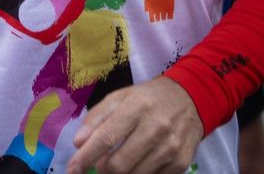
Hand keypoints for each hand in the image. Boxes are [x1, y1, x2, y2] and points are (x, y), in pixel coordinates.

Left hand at [68, 76, 200, 173]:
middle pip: (118, 165)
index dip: (86, 157)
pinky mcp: (181, 163)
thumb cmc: (148, 98)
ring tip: (120, 161)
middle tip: (101, 163)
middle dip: (102, 169)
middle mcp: (155, 128)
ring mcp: (171, 148)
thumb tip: (79, 143)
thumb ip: (96, 118)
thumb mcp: (120, 97)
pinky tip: (139, 162)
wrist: (191, 98)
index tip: (72, 169)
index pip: (106, 138)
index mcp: (136, 107)